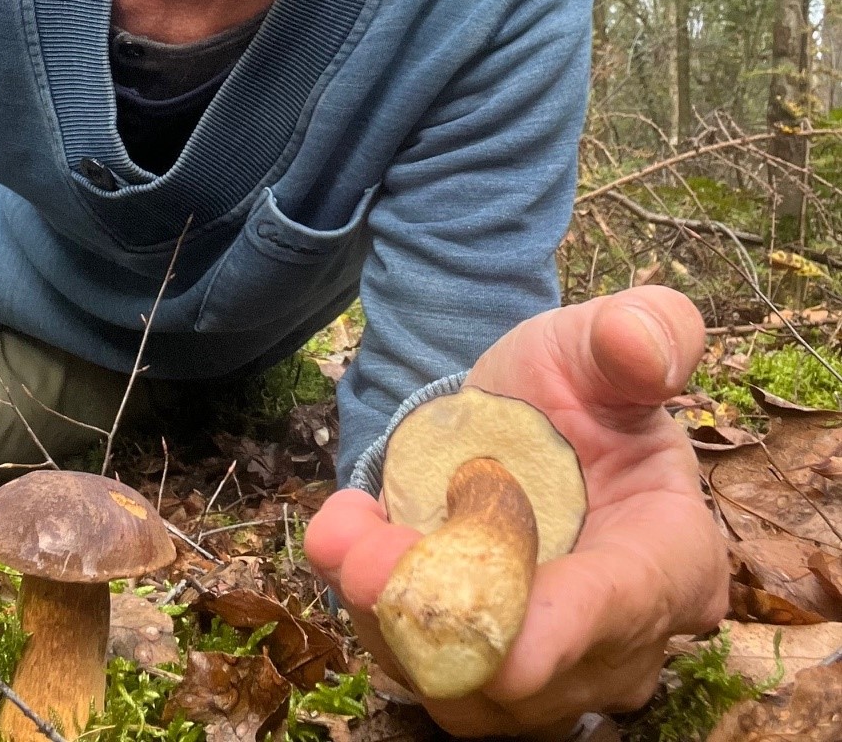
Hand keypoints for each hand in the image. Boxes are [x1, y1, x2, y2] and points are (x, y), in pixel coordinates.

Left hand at [304, 288, 729, 736]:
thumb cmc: (580, 381)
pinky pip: (417, 666)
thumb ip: (645, 331)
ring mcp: (544, 669)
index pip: (627, 608)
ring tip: (344, 537)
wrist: (518, 416)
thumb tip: (644, 350)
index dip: (566, 632)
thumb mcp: (603, 337)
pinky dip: (367, 611)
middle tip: (360, 559)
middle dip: (441, 622)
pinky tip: (343, 536)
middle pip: (530, 670)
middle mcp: (617, 640)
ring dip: (388, 619)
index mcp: (672, 557)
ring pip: (461, 684)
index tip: (506, 650)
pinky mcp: (476, 666)